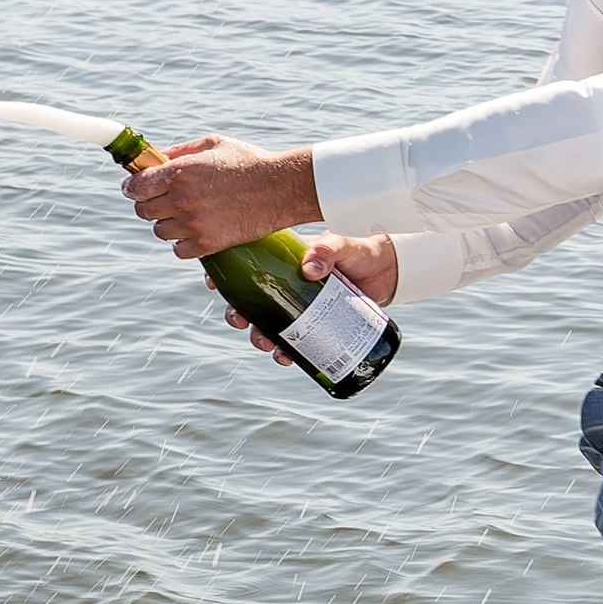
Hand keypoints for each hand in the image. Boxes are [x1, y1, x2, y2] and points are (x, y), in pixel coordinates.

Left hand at [120, 132, 318, 260]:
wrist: (281, 188)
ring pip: (159, 231)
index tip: (137, 187)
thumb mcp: (212, 144)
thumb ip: (179, 151)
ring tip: (185, 215)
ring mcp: (194, 224)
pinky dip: (183, 243)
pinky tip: (195, 232)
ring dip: (167, 223)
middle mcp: (182, 199)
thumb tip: (154, 159)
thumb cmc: (248, 161)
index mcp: (179, 172)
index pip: (135, 186)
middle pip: (143, 210)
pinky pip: (178, 250)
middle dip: (150, 203)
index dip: (133, 186)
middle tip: (164, 200)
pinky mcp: (207, 244)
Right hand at [228, 235, 401, 362]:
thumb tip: (309, 268)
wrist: (386, 274)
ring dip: (258, 337)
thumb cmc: (359, 253)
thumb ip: (327, 250)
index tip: (216, 284)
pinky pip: (292, 341)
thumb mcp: (343, 245)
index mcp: (282, 259)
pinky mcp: (313, 324)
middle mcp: (284, 284)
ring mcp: (297, 305)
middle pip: (248, 300)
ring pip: (266, 324)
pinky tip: (286, 358)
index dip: (225, 275)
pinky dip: (285, 352)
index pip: (245, 264)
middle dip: (237, 314)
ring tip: (265, 344)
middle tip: (241, 322)